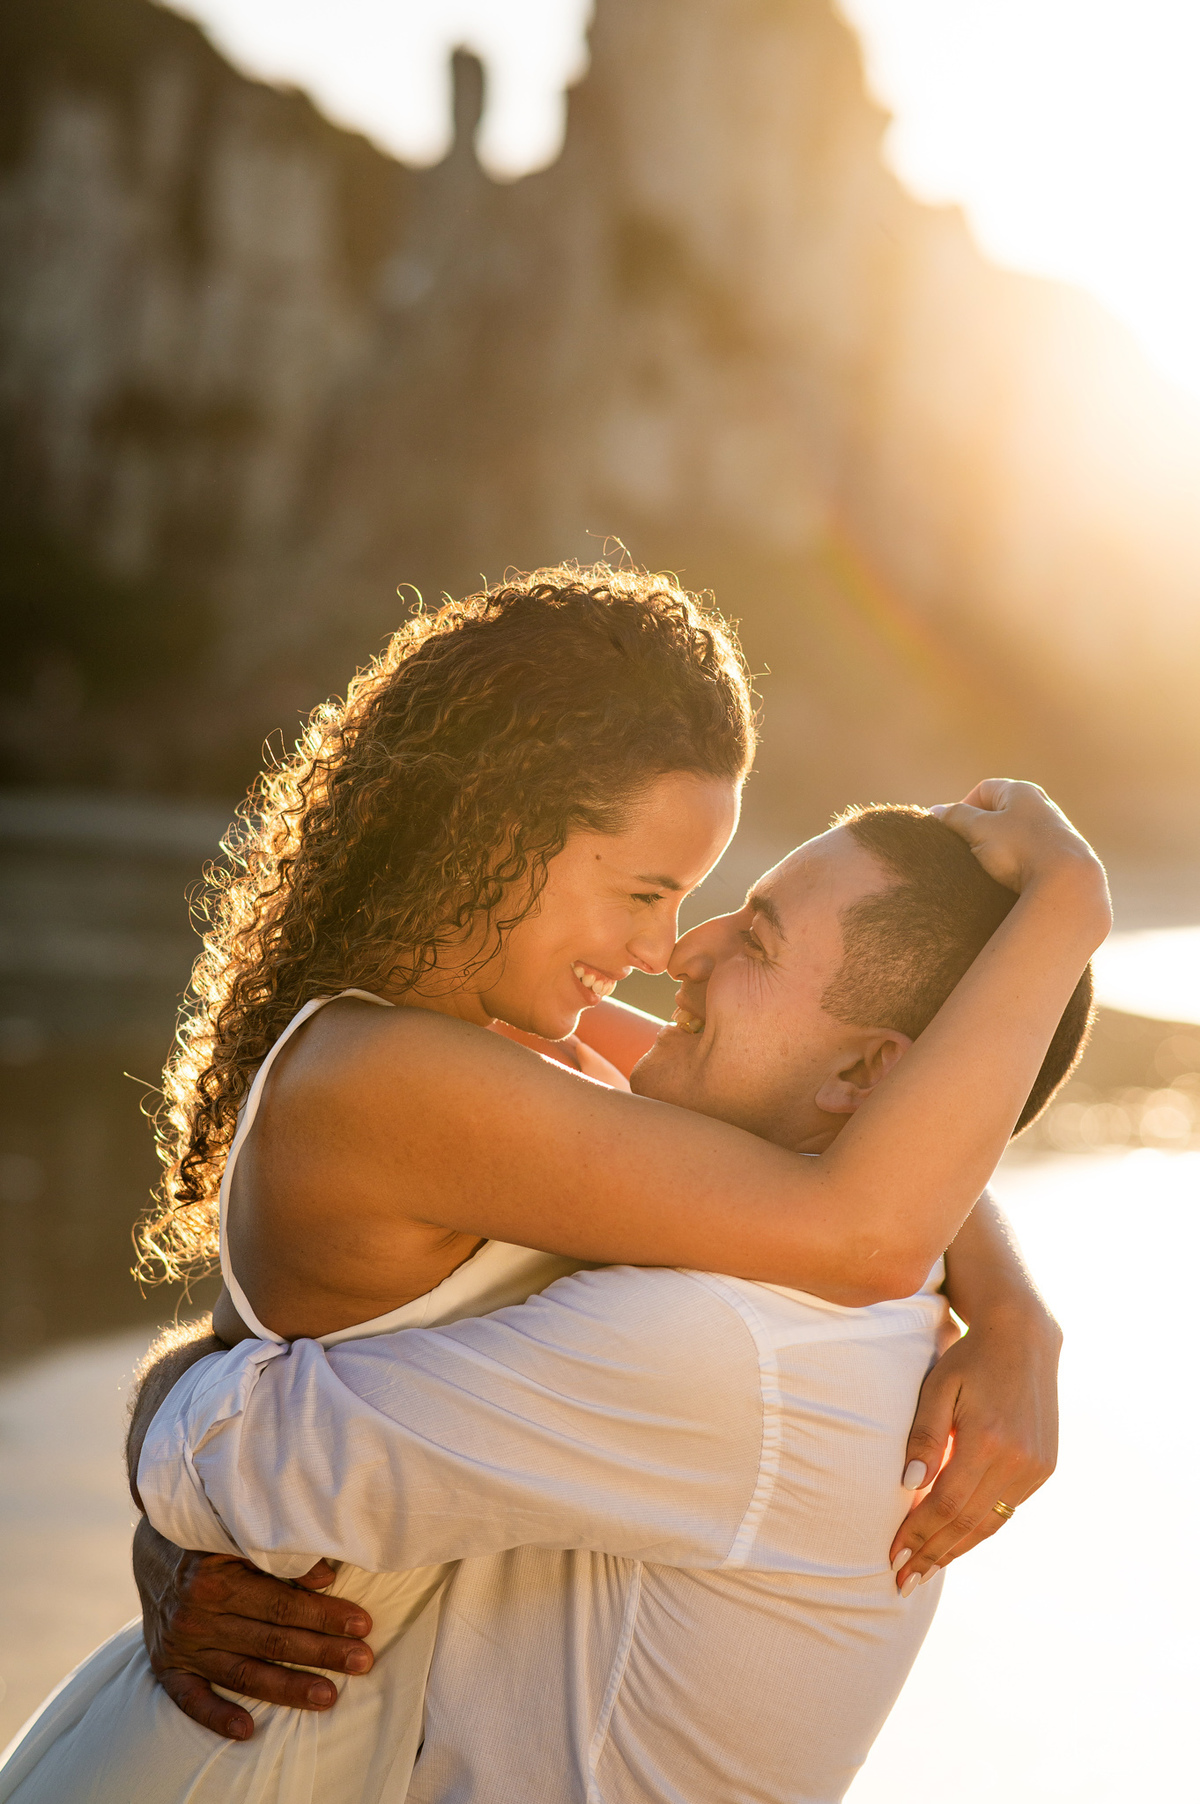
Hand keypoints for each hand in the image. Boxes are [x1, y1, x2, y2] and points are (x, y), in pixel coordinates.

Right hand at [133, 1517, 374, 1740]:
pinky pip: (189, 1699)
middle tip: (361, 1662)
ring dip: (287, 1687)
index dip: (324, 1615)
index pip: (281, 1603)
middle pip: (270, 1640)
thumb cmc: (211, 1534)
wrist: (154, 1545)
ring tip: (328, 1697)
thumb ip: (279, 1555)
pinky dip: (216, 1716)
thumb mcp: (240, 1532)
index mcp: (216, 1576)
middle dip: (321, 1652)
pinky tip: (247, 1730)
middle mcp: (196, 1613)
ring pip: (242, 1672)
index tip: (362, 1624)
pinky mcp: (166, 1666)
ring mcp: (180, 1644)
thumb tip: (326, 1578)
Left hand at [888, 1302, 1060, 1591]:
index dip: (918, 1534)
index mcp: (989, 1441)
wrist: (1024, 1338)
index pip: (946, 1505)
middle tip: (902, 1580)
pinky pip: (1007, 1509)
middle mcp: (1019, 1461)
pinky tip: (957, 1540)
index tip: (892, 1557)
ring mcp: (1036, 1467)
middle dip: (933, 1553)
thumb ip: (924, 1437)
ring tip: (925, 1570)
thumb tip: (908, 1487)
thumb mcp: (938, 1387)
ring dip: (956, 1549)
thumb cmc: (969, 1359)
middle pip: (968, 1523)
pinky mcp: (1044, 1467)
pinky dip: (979, 1529)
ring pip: (990, 1522)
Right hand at [932, 779, 1108, 917]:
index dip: (963, 808)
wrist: (1067, 883)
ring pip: (1015, 835)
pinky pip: (1030, 855)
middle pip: (1000, 812)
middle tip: (967, 850)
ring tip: (987, 869)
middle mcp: (1042, 806)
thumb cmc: (1020, 849)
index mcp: (1022, 791)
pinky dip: (1016, 864)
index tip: (954, 832)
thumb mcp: (979, 829)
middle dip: (980, 830)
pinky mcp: (1060, 858)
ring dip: (997, 849)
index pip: (983, 790)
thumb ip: (955, 817)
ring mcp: (1054, 832)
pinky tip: (1010, 880)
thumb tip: (936, 811)